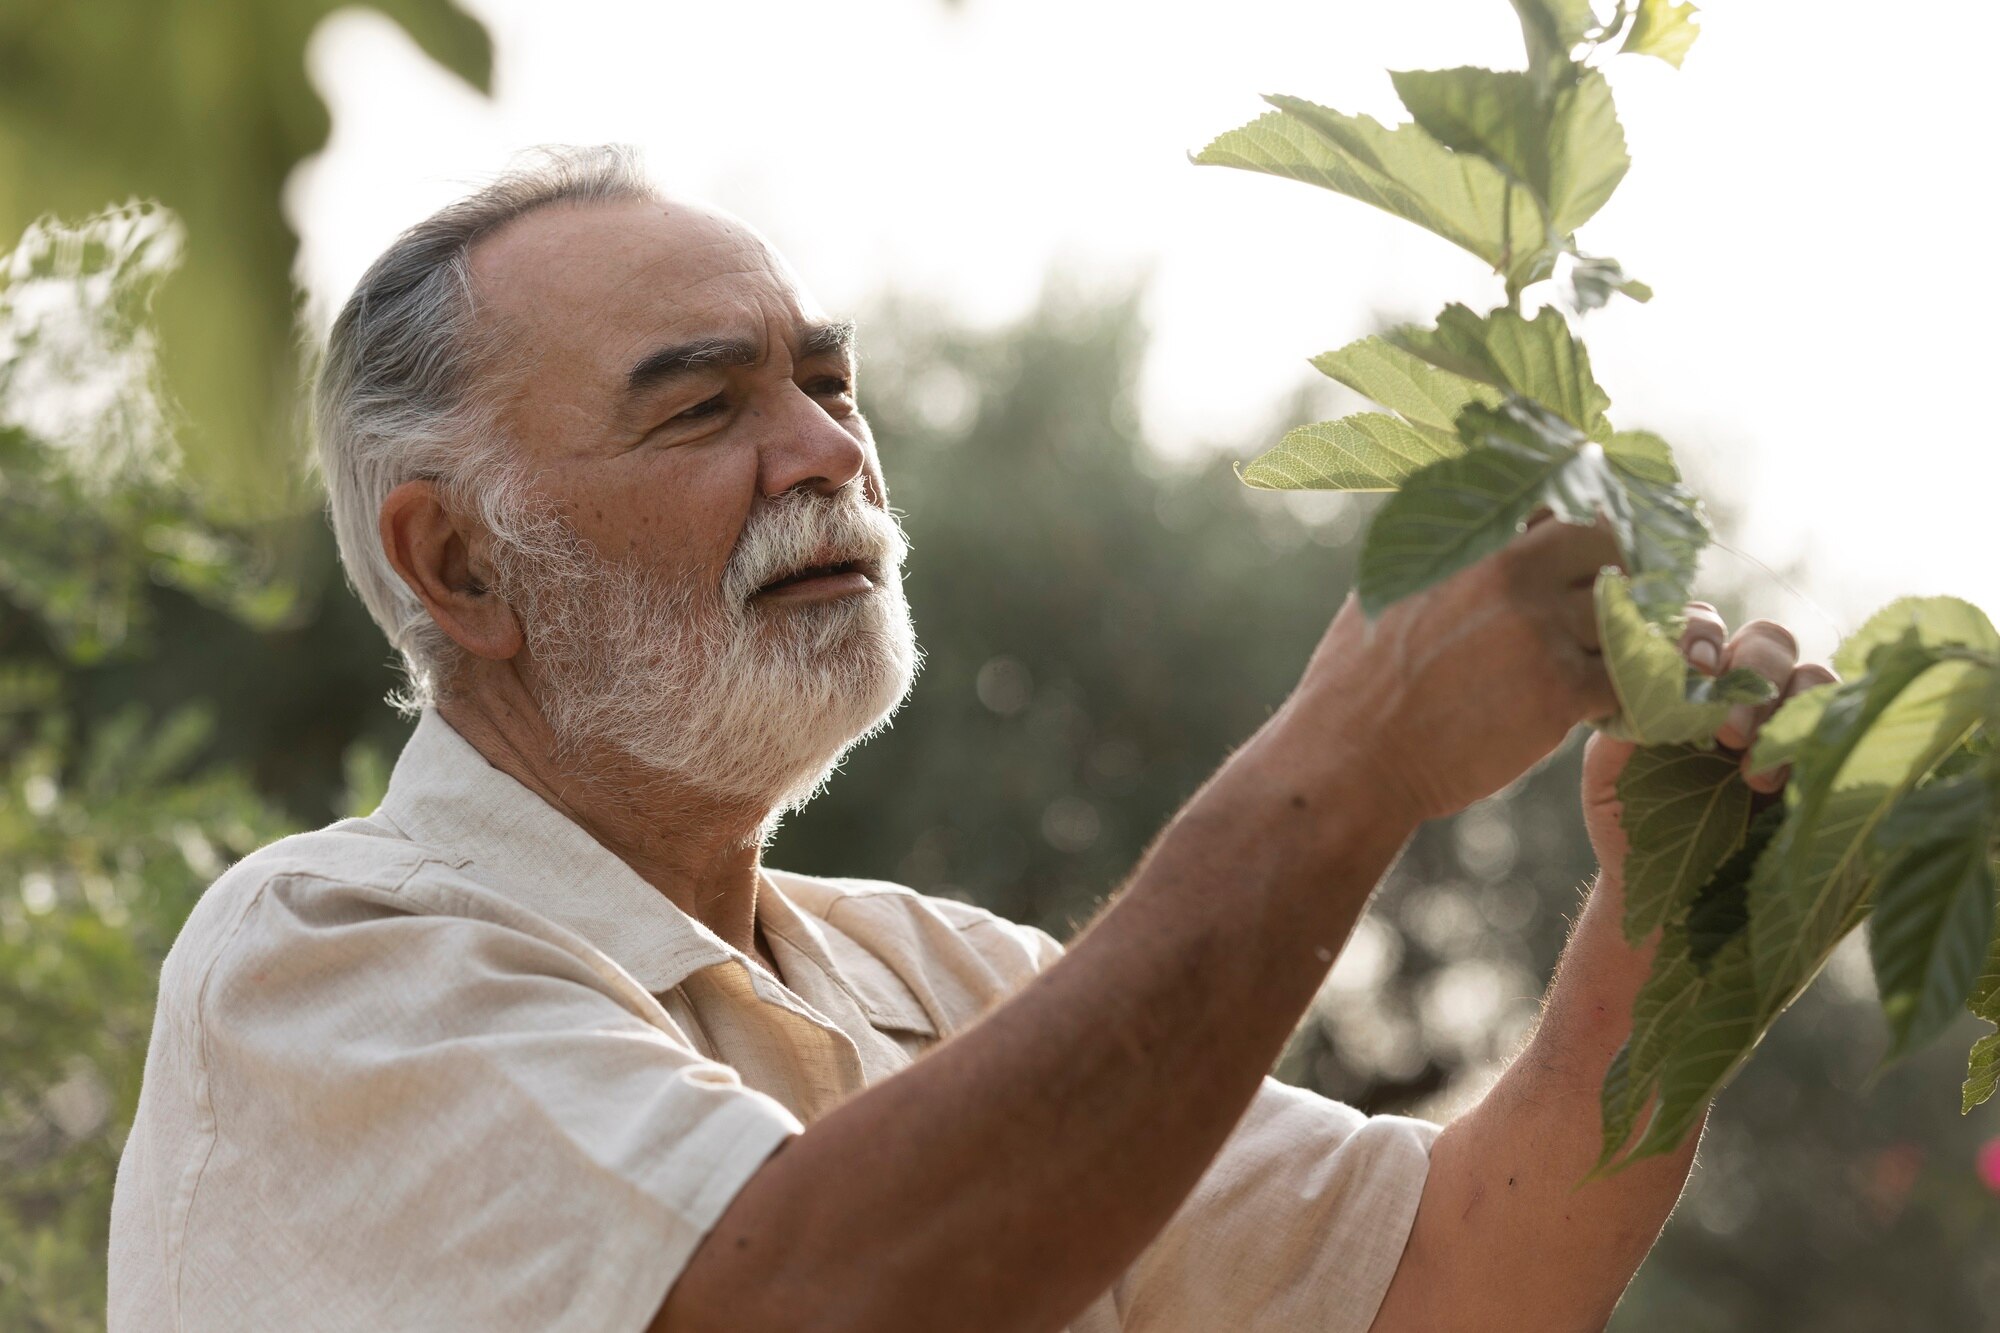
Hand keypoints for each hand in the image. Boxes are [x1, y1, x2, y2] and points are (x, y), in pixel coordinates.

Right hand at [1282, 516, 1622, 824]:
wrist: (1350, 757)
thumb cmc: (1361, 682)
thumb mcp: (1392, 588)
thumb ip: (1456, 557)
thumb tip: (1511, 533)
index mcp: (1469, 536)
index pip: (1560, 502)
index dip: (1581, 528)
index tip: (1585, 559)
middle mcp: (1509, 567)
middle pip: (1608, 544)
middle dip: (1618, 574)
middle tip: (1607, 614)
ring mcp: (1539, 625)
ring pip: (1627, 612)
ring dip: (1621, 639)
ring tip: (1596, 667)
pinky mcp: (1559, 687)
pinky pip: (1628, 677)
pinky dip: (1621, 694)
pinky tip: (1591, 709)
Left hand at [1582, 604, 1837, 880]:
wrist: (1666, 899)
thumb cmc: (1629, 826)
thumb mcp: (1609, 769)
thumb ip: (1620, 714)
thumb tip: (1642, 668)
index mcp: (1685, 679)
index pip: (1702, 624)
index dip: (1701, 631)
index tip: (1694, 666)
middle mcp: (1740, 689)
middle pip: (1766, 638)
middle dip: (1751, 673)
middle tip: (1728, 732)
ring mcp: (1786, 719)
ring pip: (1809, 671)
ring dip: (1785, 708)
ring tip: (1752, 772)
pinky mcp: (1823, 754)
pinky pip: (1841, 718)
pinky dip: (1817, 734)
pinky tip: (1782, 778)